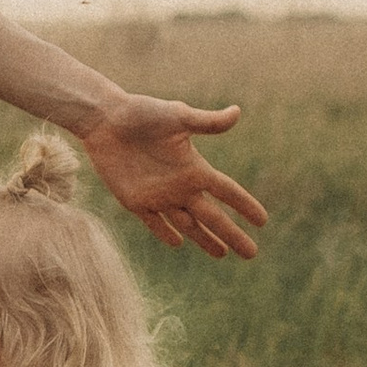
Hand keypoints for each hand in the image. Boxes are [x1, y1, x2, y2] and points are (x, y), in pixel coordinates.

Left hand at [79, 94, 267, 256]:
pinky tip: (178, 243)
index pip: (226, 191)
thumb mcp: (177, 116)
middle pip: (213, 217)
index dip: (244, 205)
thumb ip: (206, 122)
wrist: (104, 119)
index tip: (263, 221)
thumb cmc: (141, 113)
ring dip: (204, 240)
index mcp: (194, 167)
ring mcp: (158, 195)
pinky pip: (154, 223)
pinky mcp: (135, 200)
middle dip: (232, 235)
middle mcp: (180, 185)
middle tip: (251, 254)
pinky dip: (165, 234)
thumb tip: (237, 112)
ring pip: (188, 225)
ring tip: (222, 254)